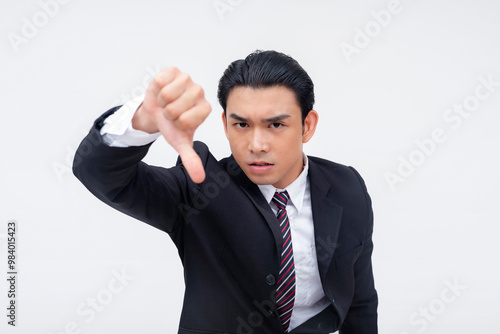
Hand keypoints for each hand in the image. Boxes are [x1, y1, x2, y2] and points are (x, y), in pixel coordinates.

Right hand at [132, 67, 210, 182]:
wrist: (156, 111)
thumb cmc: (171, 125)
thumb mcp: (180, 143)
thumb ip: (191, 159)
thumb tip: (199, 179)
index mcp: (204, 110)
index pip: (185, 120)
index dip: (175, 124)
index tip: (178, 122)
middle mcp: (199, 93)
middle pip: (175, 108)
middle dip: (167, 113)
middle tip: (170, 112)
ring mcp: (187, 79)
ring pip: (167, 94)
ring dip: (161, 101)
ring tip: (165, 102)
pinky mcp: (174, 71)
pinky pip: (161, 81)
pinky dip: (155, 89)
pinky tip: (161, 91)